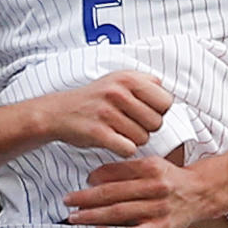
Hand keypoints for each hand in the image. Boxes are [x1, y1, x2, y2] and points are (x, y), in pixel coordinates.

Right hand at [32, 71, 171, 159]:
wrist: (58, 112)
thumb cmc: (94, 99)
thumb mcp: (118, 79)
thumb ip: (146, 83)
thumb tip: (169, 95)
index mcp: (128, 78)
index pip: (166, 101)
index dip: (158, 111)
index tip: (144, 112)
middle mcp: (118, 92)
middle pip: (157, 123)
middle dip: (146, 128)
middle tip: (129, 124)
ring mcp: (107, 113)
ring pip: (143, 138)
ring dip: (133, 140)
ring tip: (118, 131)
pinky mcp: (98, 133)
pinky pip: (128, 149)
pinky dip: (123, 150)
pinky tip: (113, 142)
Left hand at [64, 155, 227, 227]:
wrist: (202, 193)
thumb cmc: (172, 179)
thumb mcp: (152, 164)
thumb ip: (126, 169)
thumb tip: (93, 177)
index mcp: (151, 167)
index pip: (116, 172)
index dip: (94, 178)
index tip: (80, 182)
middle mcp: (155, 187)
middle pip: (113, 193)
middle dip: (85, 197)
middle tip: (67, 200)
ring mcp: (158, 209)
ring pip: (119, 213)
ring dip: (93, 215)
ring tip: (75, 216)